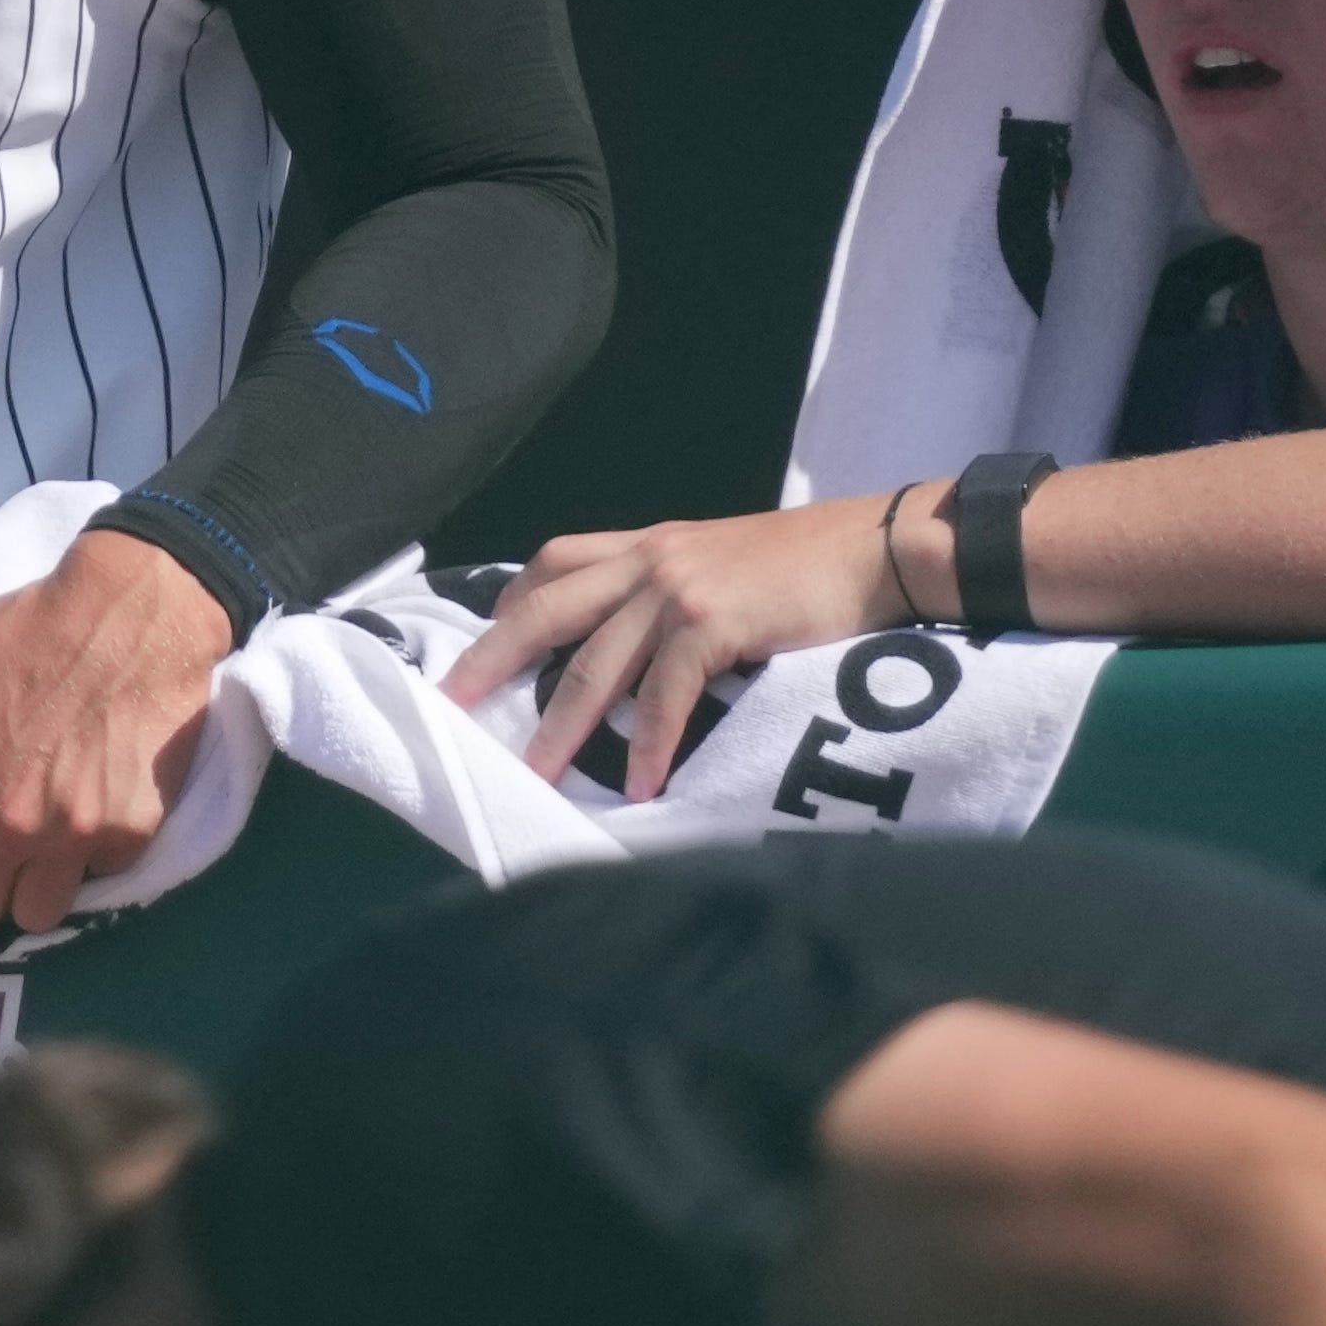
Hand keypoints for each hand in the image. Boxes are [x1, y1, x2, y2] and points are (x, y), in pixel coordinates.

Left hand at [0, 531, 231, 938]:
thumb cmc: (24, 626)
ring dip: (26, 887)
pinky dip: (88, 856)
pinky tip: (86, 812)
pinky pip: (98, 877)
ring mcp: (75, 838)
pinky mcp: (133, 835)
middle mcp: (8, 827)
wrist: (133, 612)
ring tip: (32, 846)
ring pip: (35, 917)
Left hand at [442, 498, 903, 797]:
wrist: (873, 549)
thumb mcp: (713, 561)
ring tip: (536, 772)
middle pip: (546, 613)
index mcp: (642, 544)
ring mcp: (676, 589)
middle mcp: (646, 560)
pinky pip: (667, 690)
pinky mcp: (714, 621)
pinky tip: (639, 782)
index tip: (478, 651)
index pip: (552, 566)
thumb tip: (629, 636)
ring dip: (563, 725)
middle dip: (494, 661)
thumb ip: (664, 589)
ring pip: (597, 662)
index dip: (510, 608)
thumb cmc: (801, 565)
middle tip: (453, 705)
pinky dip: (649, 740)